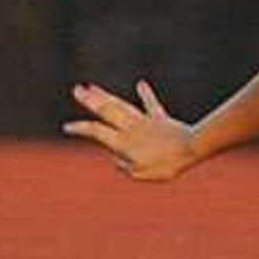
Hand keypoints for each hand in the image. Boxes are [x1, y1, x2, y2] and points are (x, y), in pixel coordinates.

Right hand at [64, 79, 197, 179]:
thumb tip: (116, 160)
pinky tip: (140, 84)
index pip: (96, 132)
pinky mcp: (160, 118)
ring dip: (106, 96)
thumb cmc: (167, 164)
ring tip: (92, 87)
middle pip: (106, 111)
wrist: (191, 148)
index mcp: (123, 142)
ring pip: (121, 106)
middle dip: (90, 100)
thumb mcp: (142, 174)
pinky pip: (151, 105)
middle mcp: (131, 128)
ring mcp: (145, 121)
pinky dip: (146, 94)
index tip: (67, 127)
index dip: (81, 129)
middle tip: (77, 90)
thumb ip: (126, 168)